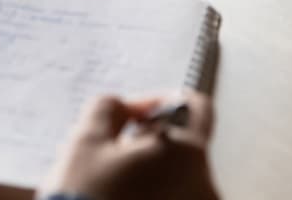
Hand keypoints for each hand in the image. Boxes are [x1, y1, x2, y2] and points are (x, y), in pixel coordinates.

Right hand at [39, 92, 218, 199]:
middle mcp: (205, 186)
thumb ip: (112, 108)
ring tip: (110, 189)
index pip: (198, 108)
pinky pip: (173, 199)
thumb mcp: (86, 141)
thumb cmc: (87, 199)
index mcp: (186, 153)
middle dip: (147, 147)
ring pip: (175, 179)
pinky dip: (152, 197)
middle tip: (110, 160)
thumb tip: (130, 108)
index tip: (143, 113)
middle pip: (181, 148)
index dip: (166, 102)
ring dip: (147, 176)